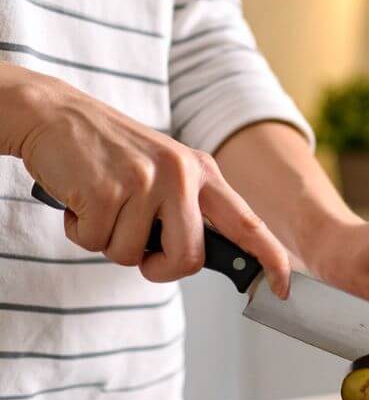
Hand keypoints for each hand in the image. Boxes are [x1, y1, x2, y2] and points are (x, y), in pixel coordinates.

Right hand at [2, 66, 289, 293]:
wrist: (54, 113)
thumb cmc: (110, 153)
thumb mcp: (163, 172)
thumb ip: (187, 210)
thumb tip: (200, 257)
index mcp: (202, 172)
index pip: (247, 222)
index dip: (271, 258)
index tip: (283, 286)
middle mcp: (181, 175)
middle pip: (188, 259)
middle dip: (160, 269)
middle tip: (139, 252)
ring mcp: (144, 180)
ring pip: (131, 256)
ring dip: (108, 241)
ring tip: (101, 203)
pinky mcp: (106, 189)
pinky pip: (95, 242)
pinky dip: (81, 231)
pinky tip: (81, 198)